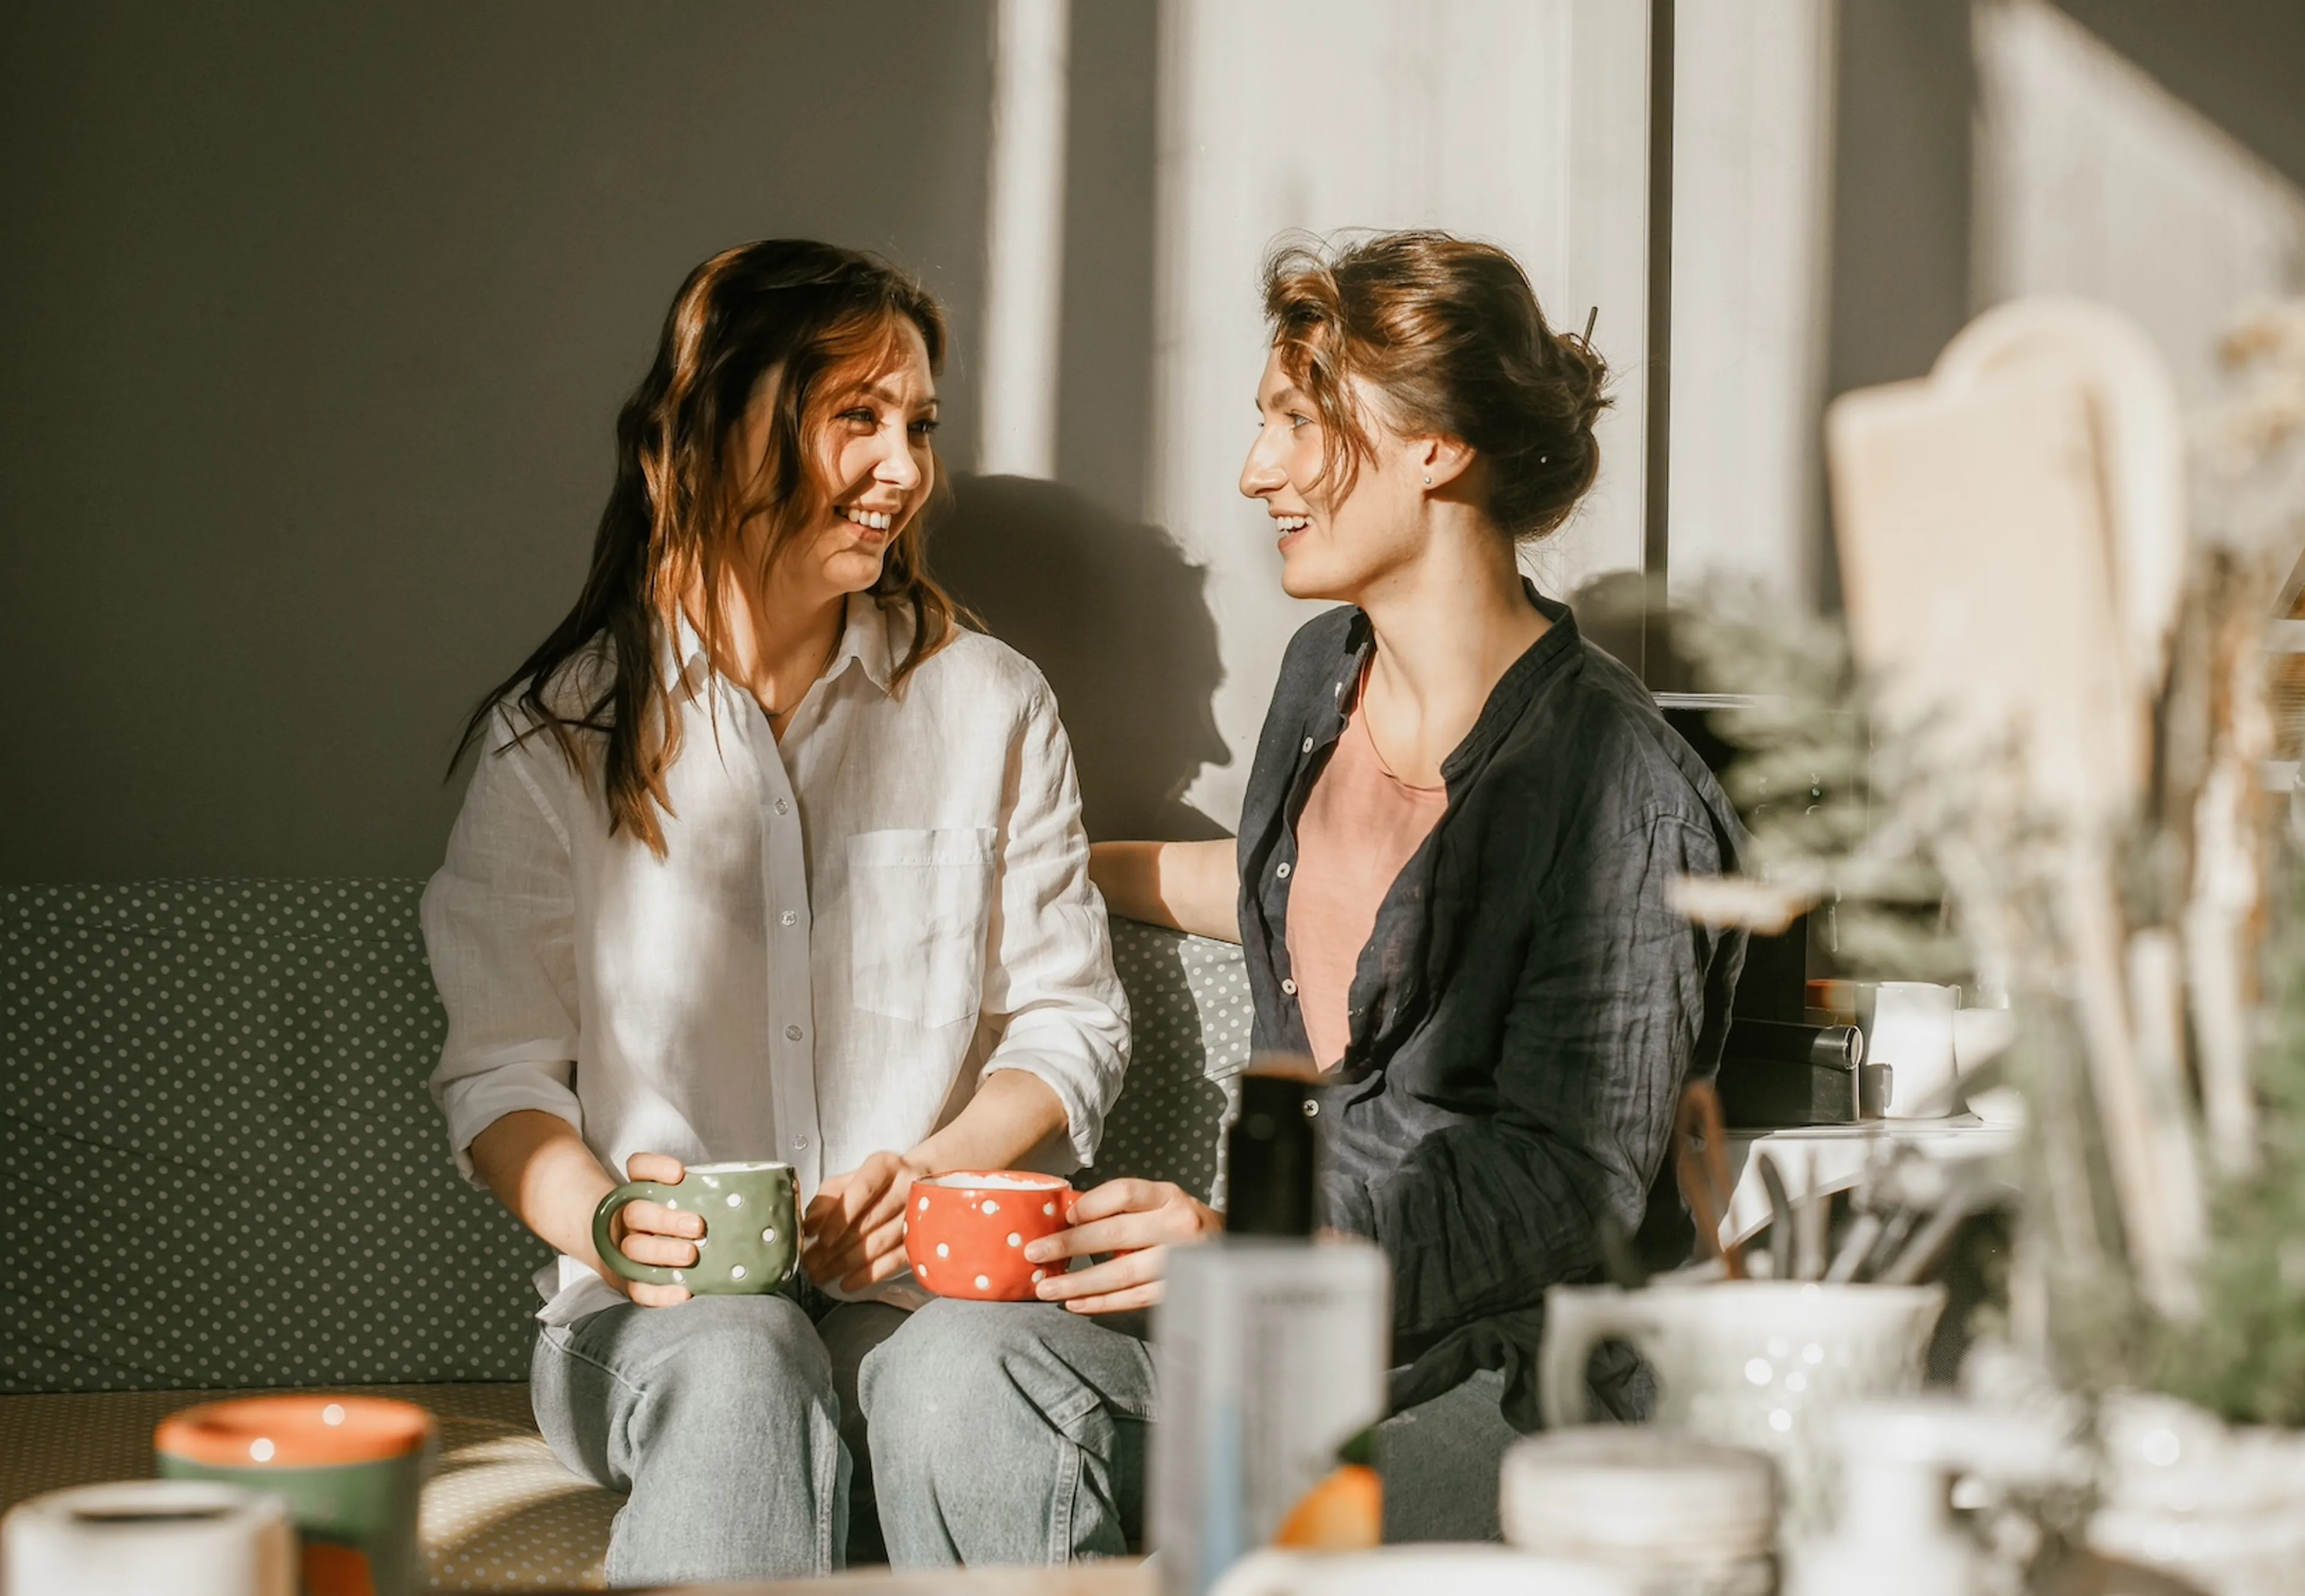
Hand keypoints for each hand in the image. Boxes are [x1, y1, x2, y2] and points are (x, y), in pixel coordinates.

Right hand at [602, 1152, 702, 1307]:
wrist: (620, 1248)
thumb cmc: (666, 1218)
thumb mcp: (674, 1199)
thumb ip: (698, 1195)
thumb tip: (747, 1197)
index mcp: (637, 1191)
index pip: (638, 1168)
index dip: (655, 1168)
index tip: (679, 1173)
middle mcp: (625, 1218)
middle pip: (636, 1213)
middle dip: (666, 1219)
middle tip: (697, 1226)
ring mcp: (623, 1249)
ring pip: (633, 1249)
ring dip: (663, 1252)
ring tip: (691, 1255)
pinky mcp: (626, 1280)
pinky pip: (637, 1289)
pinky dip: (659, 1293)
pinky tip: (684, 1292)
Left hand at [802, 1150, 927, 1291]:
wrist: (923, 1183)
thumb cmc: (879, 1183)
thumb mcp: (851, 1181)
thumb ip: (827, 1199)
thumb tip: (809, 1225)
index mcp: (884, 1166)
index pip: (863, 1190)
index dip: (841, 1216)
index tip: (821, 1239)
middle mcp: (907, 1185)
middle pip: (870, 1221)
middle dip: (836, 1247)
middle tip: (811, 1264)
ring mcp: (919, 1212)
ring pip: (881, 1242)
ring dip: (847, 1263)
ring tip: (822, 1275)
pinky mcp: (925, 1236)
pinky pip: (896, 1259)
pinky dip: (870, 1274)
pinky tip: (848, 1283)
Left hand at [1024, 1178, 1221, 1313]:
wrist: (1228, 1247)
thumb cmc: (1180, 1223)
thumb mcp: (1158, 1202)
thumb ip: (1121, 1207)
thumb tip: (1068, 1218)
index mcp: (1168, 1196)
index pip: (1125, 1192)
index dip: (1091, 1204)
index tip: (1064, 1216)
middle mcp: (1177, 1225)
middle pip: (1116, 1234)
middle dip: (1070, 1245)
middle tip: (1036, 1254)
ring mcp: (1180, 1261)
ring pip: (1122, 1273)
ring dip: (1079, 1283)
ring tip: (1047, 1288)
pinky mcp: (1178, 1290)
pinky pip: (1134, 1299)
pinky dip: (1102, 1303)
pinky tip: (1076, 1304)